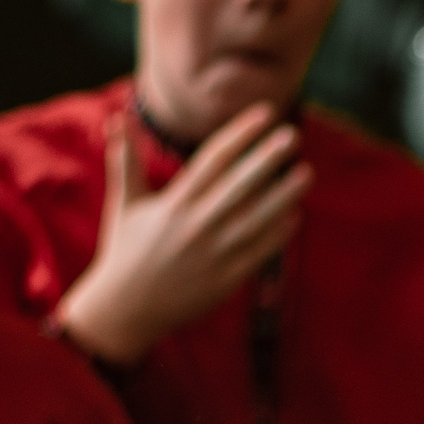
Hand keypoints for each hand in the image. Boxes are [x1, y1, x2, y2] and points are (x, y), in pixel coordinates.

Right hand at [53, 104, 309, 364]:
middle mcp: (196, 225)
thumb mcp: (122, 204)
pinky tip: (296, 214)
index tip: (264, 114)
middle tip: (293, 135)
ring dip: (284, 196)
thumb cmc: (125, 251)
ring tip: (307, 172)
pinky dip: (278, 234)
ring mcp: (214, 253)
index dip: (240, 134)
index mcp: (174, 202)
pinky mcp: (227, 278)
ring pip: (257, 219)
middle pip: (239, 185)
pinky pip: (259, 252)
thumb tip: (116, 117)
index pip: (213, 159)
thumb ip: (125, 161)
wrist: (127, 310)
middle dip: (267, 159)